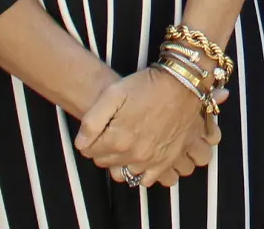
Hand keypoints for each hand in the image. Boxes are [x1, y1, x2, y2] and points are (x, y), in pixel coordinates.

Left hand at [74, 69, 211, 185]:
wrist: (182, 84)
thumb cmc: (147, 86)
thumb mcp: (113, 94)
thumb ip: (92, 121)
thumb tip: (81, 144)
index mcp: (118, 139)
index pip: (90, 152)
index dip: (91, 140)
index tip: (98, 131)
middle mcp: (135, 155)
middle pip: (107, 163)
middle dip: (105, 151)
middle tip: (112, 134)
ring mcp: (153, 160)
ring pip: (126, 174)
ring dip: (122, 163)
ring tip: (127, 146)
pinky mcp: (168, 160)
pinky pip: (148, 180)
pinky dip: (142, 173)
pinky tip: (142, 158)